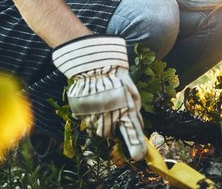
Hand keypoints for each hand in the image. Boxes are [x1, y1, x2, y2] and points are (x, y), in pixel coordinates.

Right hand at [51, 35, 145, 160]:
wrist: (93, 65)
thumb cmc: (116, 77)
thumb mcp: (131, 91)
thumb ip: (135, 111)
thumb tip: (140, 126)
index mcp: (124, 108)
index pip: (131, 132)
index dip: (135, 146)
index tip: (138, 157)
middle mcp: (108, 114)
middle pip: (110, 134)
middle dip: (113, 129)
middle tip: (113, 115)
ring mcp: (93, 115)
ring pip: (98, 130)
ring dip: (102, 124)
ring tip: (104, 108)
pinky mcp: (81, 113)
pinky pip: (87, 122)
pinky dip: (91, 118)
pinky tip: (94, 104)